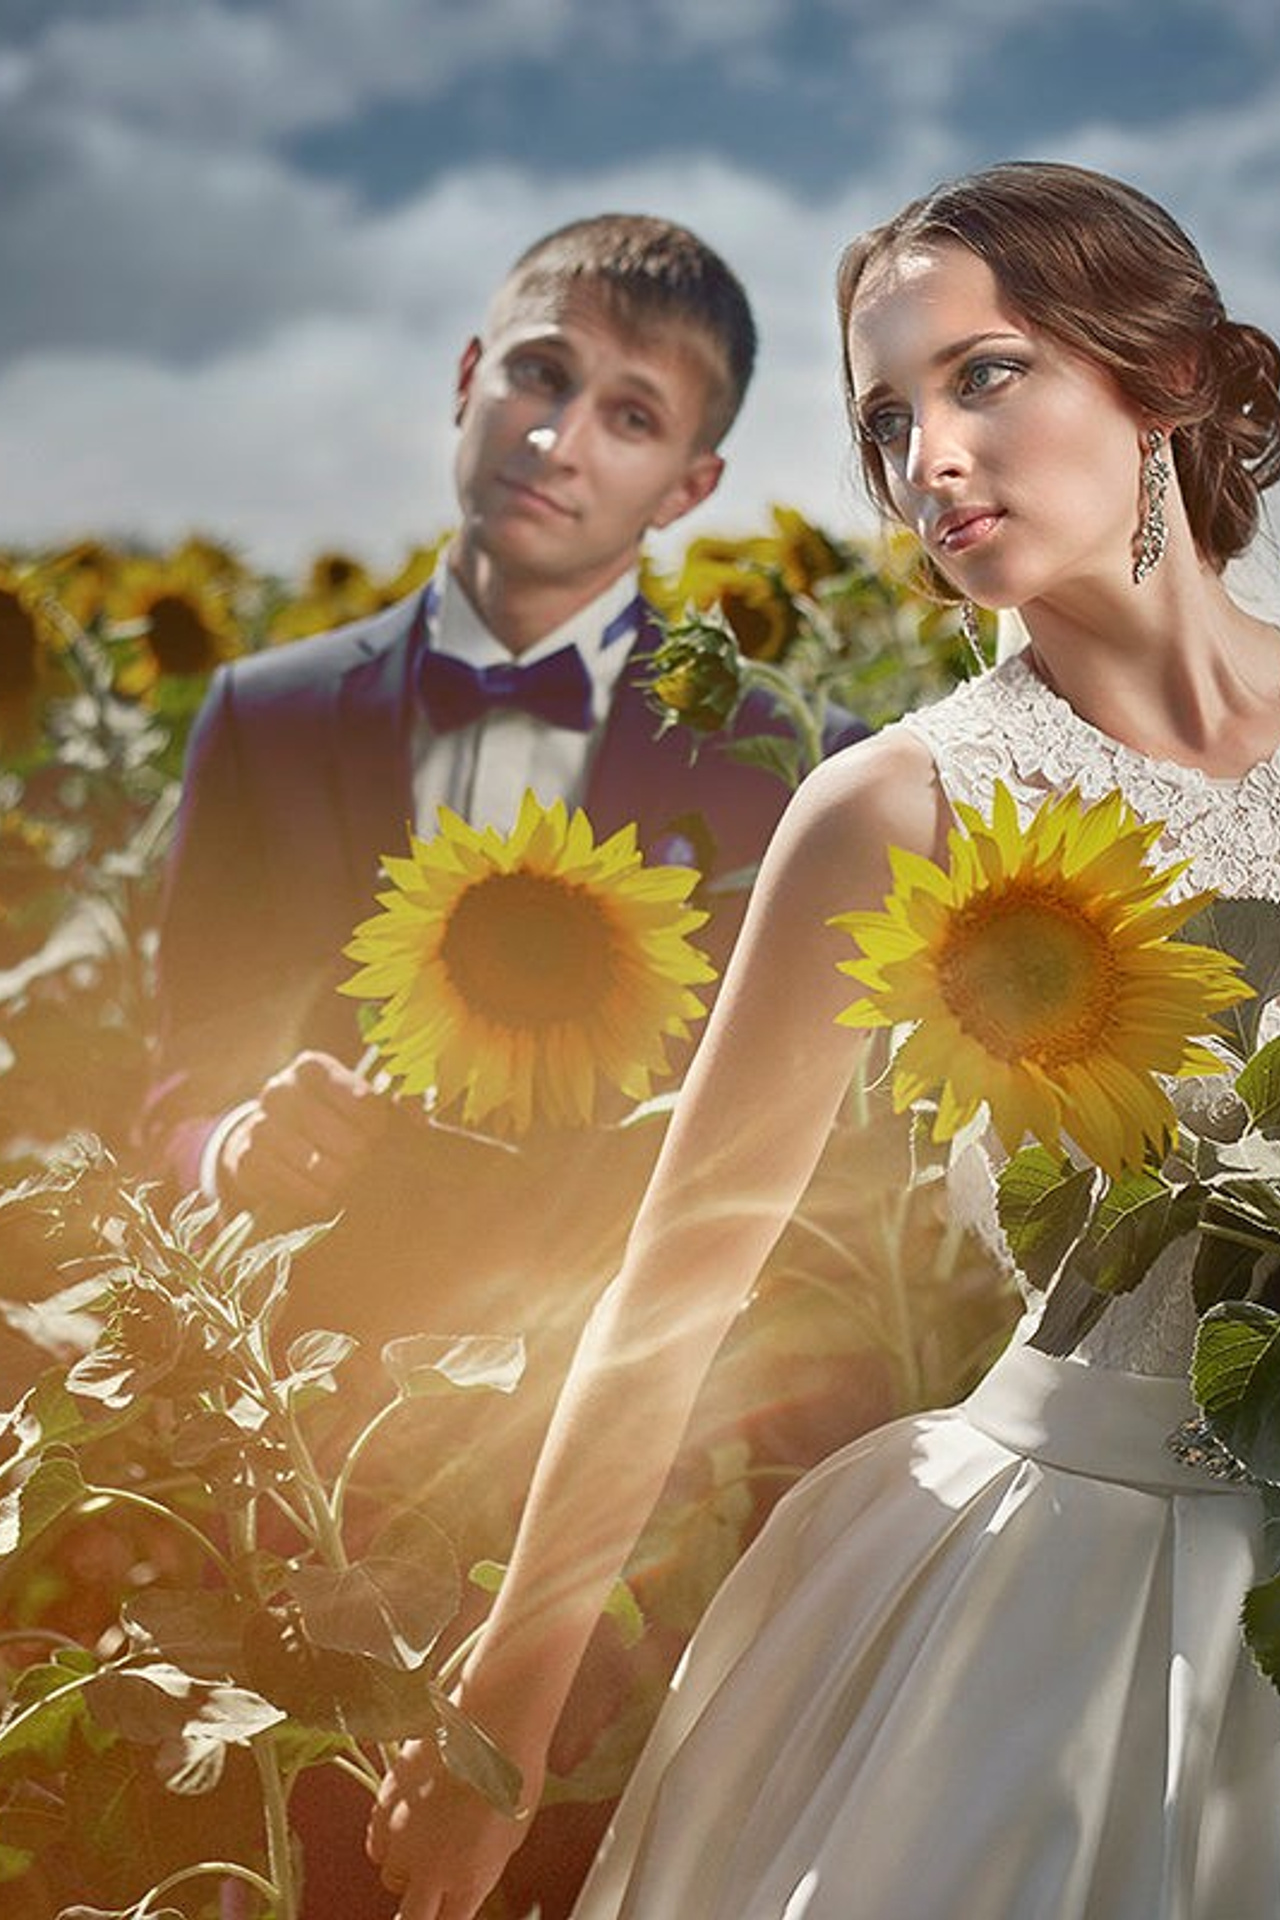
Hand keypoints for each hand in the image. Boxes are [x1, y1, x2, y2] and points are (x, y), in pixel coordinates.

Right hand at [218, 1050, 391, 1219]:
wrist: (276, 1145)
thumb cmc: (333, 1121)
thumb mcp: (365, 1106)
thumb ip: (399, 1104)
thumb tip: (418, 1114)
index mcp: (311, 1068)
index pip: (356, 1097)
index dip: (374, 1121)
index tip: (380, 1134)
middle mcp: (279, 1089)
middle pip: (331, 1129)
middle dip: (354, 1152)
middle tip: (364, 1163)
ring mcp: (258, 1123)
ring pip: (307, 1158)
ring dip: (334, 1176)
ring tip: (347, 1181)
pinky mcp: (246, 1158)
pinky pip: (284, 1181)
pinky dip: (309, 1192)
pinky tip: (325, 1195)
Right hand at [366, 1735, 538, 1919]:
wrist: (494, 1719)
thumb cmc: (513, 1770)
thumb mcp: (510, 1834)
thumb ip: (479, 1868)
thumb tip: (464, 1880)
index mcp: (470, 1879)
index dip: (446, 1918)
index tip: (445, 1912)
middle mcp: (431, 1868)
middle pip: (412, 1918)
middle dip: (420, 1910)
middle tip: (427, 1895)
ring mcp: (404, 1837)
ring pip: (391, 1875)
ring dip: (406, 1868)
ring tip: (427, 1839)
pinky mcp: (385, 1805)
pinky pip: (377, 1841)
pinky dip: (389, 1838)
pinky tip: (408, 1819)